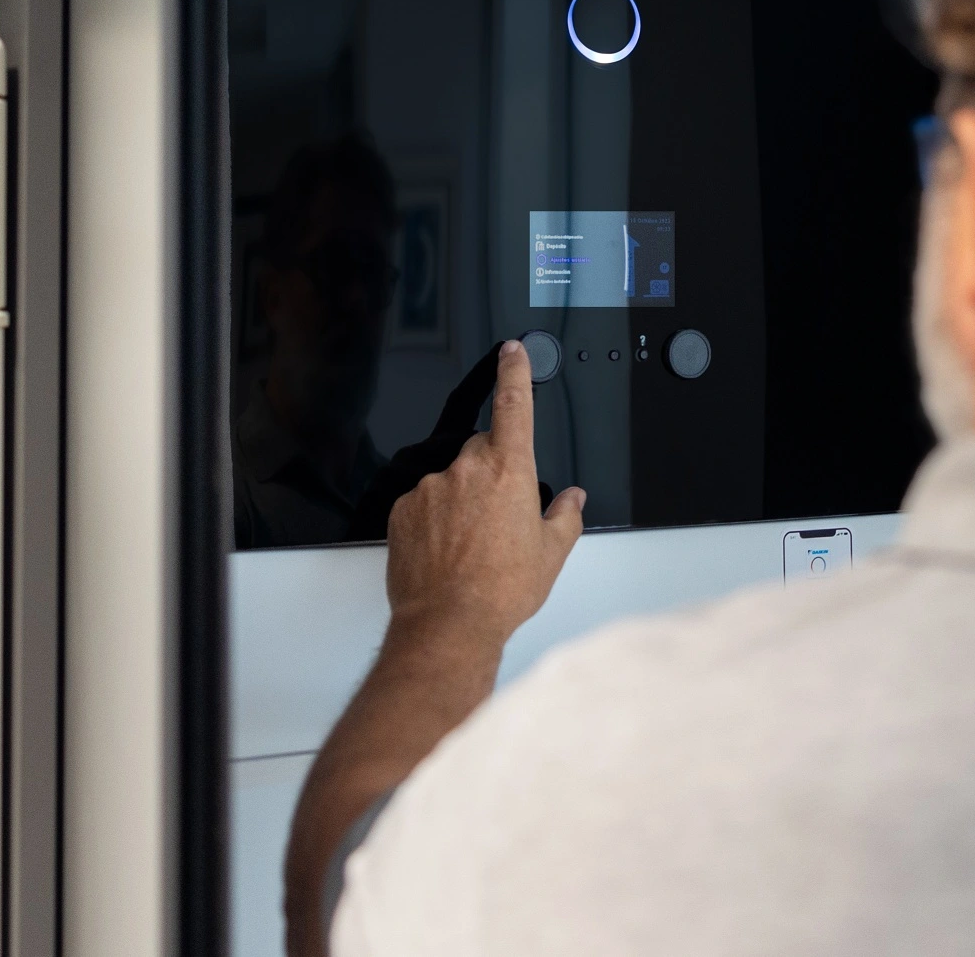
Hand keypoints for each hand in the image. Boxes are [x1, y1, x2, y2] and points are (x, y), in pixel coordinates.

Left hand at [384, 340, 585, 647]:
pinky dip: (434, 518)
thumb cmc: (500, 591)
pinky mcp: (402, 510)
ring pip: (450, 479)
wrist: (449, 623)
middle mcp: (466, 470)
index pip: (513, 405)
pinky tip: (445, 551)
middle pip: (481, 449)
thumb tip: (572, 500)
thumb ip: (565, 516)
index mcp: (509, 470)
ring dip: (461, 498)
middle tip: (500, 515)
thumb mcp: (551, 554)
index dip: (514, 373)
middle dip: (492, 471)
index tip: (512, 352)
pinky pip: (423, 502)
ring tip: (470, 544)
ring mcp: (430, 488)